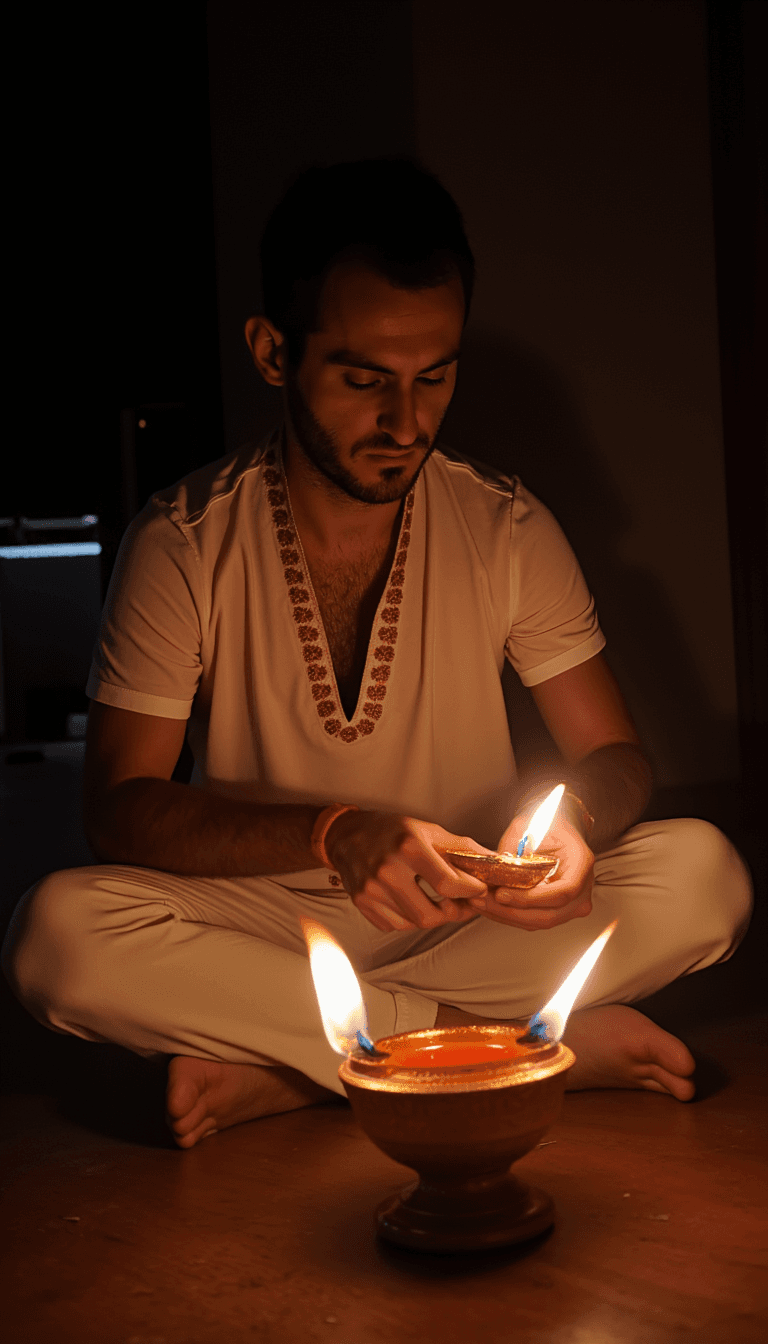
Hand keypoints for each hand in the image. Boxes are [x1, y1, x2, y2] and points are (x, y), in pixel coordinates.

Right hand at [325, 811, 490, 932]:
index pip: (448, 884)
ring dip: (433, 917)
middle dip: (453, 914)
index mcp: (409, 847)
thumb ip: (462, 848)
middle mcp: (388, 870)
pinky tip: (415, 902)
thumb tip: (495, 861)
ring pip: (413, 922)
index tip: (479, 891)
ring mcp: (371, 889)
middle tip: (464, 906)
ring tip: (442, 904)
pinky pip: (394, 925)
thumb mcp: (428, 830)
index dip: (470, 893)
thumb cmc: (392, 830)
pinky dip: (409, 919)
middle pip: (430, 914)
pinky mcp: (361, 902)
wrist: (347, 835)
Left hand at [467, 813, 594, 930]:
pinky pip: (534, 920)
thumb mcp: (529, 827)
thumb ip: (514, 852)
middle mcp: (583, 888)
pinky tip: (491, 906)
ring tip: (482, 903)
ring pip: (539, 921)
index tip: (503, 894)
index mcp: (582, 863)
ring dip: (507, 915)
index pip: (563, 892)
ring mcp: (572, 903)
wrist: (553, 827)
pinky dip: (510, 915)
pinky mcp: (557, 910)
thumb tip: (494, 872)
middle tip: (485, 900)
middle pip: (550, 914)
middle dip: (512, 911)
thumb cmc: (546, 823)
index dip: (531, 898)